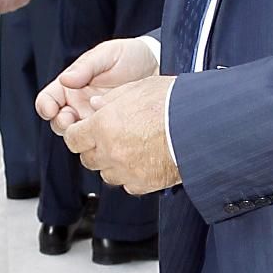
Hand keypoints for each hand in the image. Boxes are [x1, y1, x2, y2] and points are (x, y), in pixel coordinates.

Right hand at [37, 35, 159, 134]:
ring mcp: (93, 119)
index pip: (47, 100)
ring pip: (76, 135)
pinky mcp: (110, 129)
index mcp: (70, 86)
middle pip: (58, 123)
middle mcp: (78, 104)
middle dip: (61, 124)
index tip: (51, 109)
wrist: (158, 66)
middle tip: (71, 120)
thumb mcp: (106, 55)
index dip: (45, 106)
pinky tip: (107, 132)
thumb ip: (85, 66)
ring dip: (80, 134)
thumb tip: (65, 79)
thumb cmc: (130, 55)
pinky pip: (98, 140)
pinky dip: (99, 140)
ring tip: (92, 125)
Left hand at [64, 75, 180, 194]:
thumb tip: (96, 105)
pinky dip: (130, 175)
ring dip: (111, 163)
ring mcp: (125, 170)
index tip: (82, 132)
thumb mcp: (138, 88)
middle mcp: (110, 150)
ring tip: (129, 149)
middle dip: (94, 148)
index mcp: (103, 125)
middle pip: (87, 158)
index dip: (77, 134)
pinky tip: (143, 161)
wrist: (200, 126)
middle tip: (107, 138)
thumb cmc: (173, 102)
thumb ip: (111, 99)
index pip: (72, 138)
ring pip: (105, 173)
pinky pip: (127, 184)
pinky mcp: (142, 184)